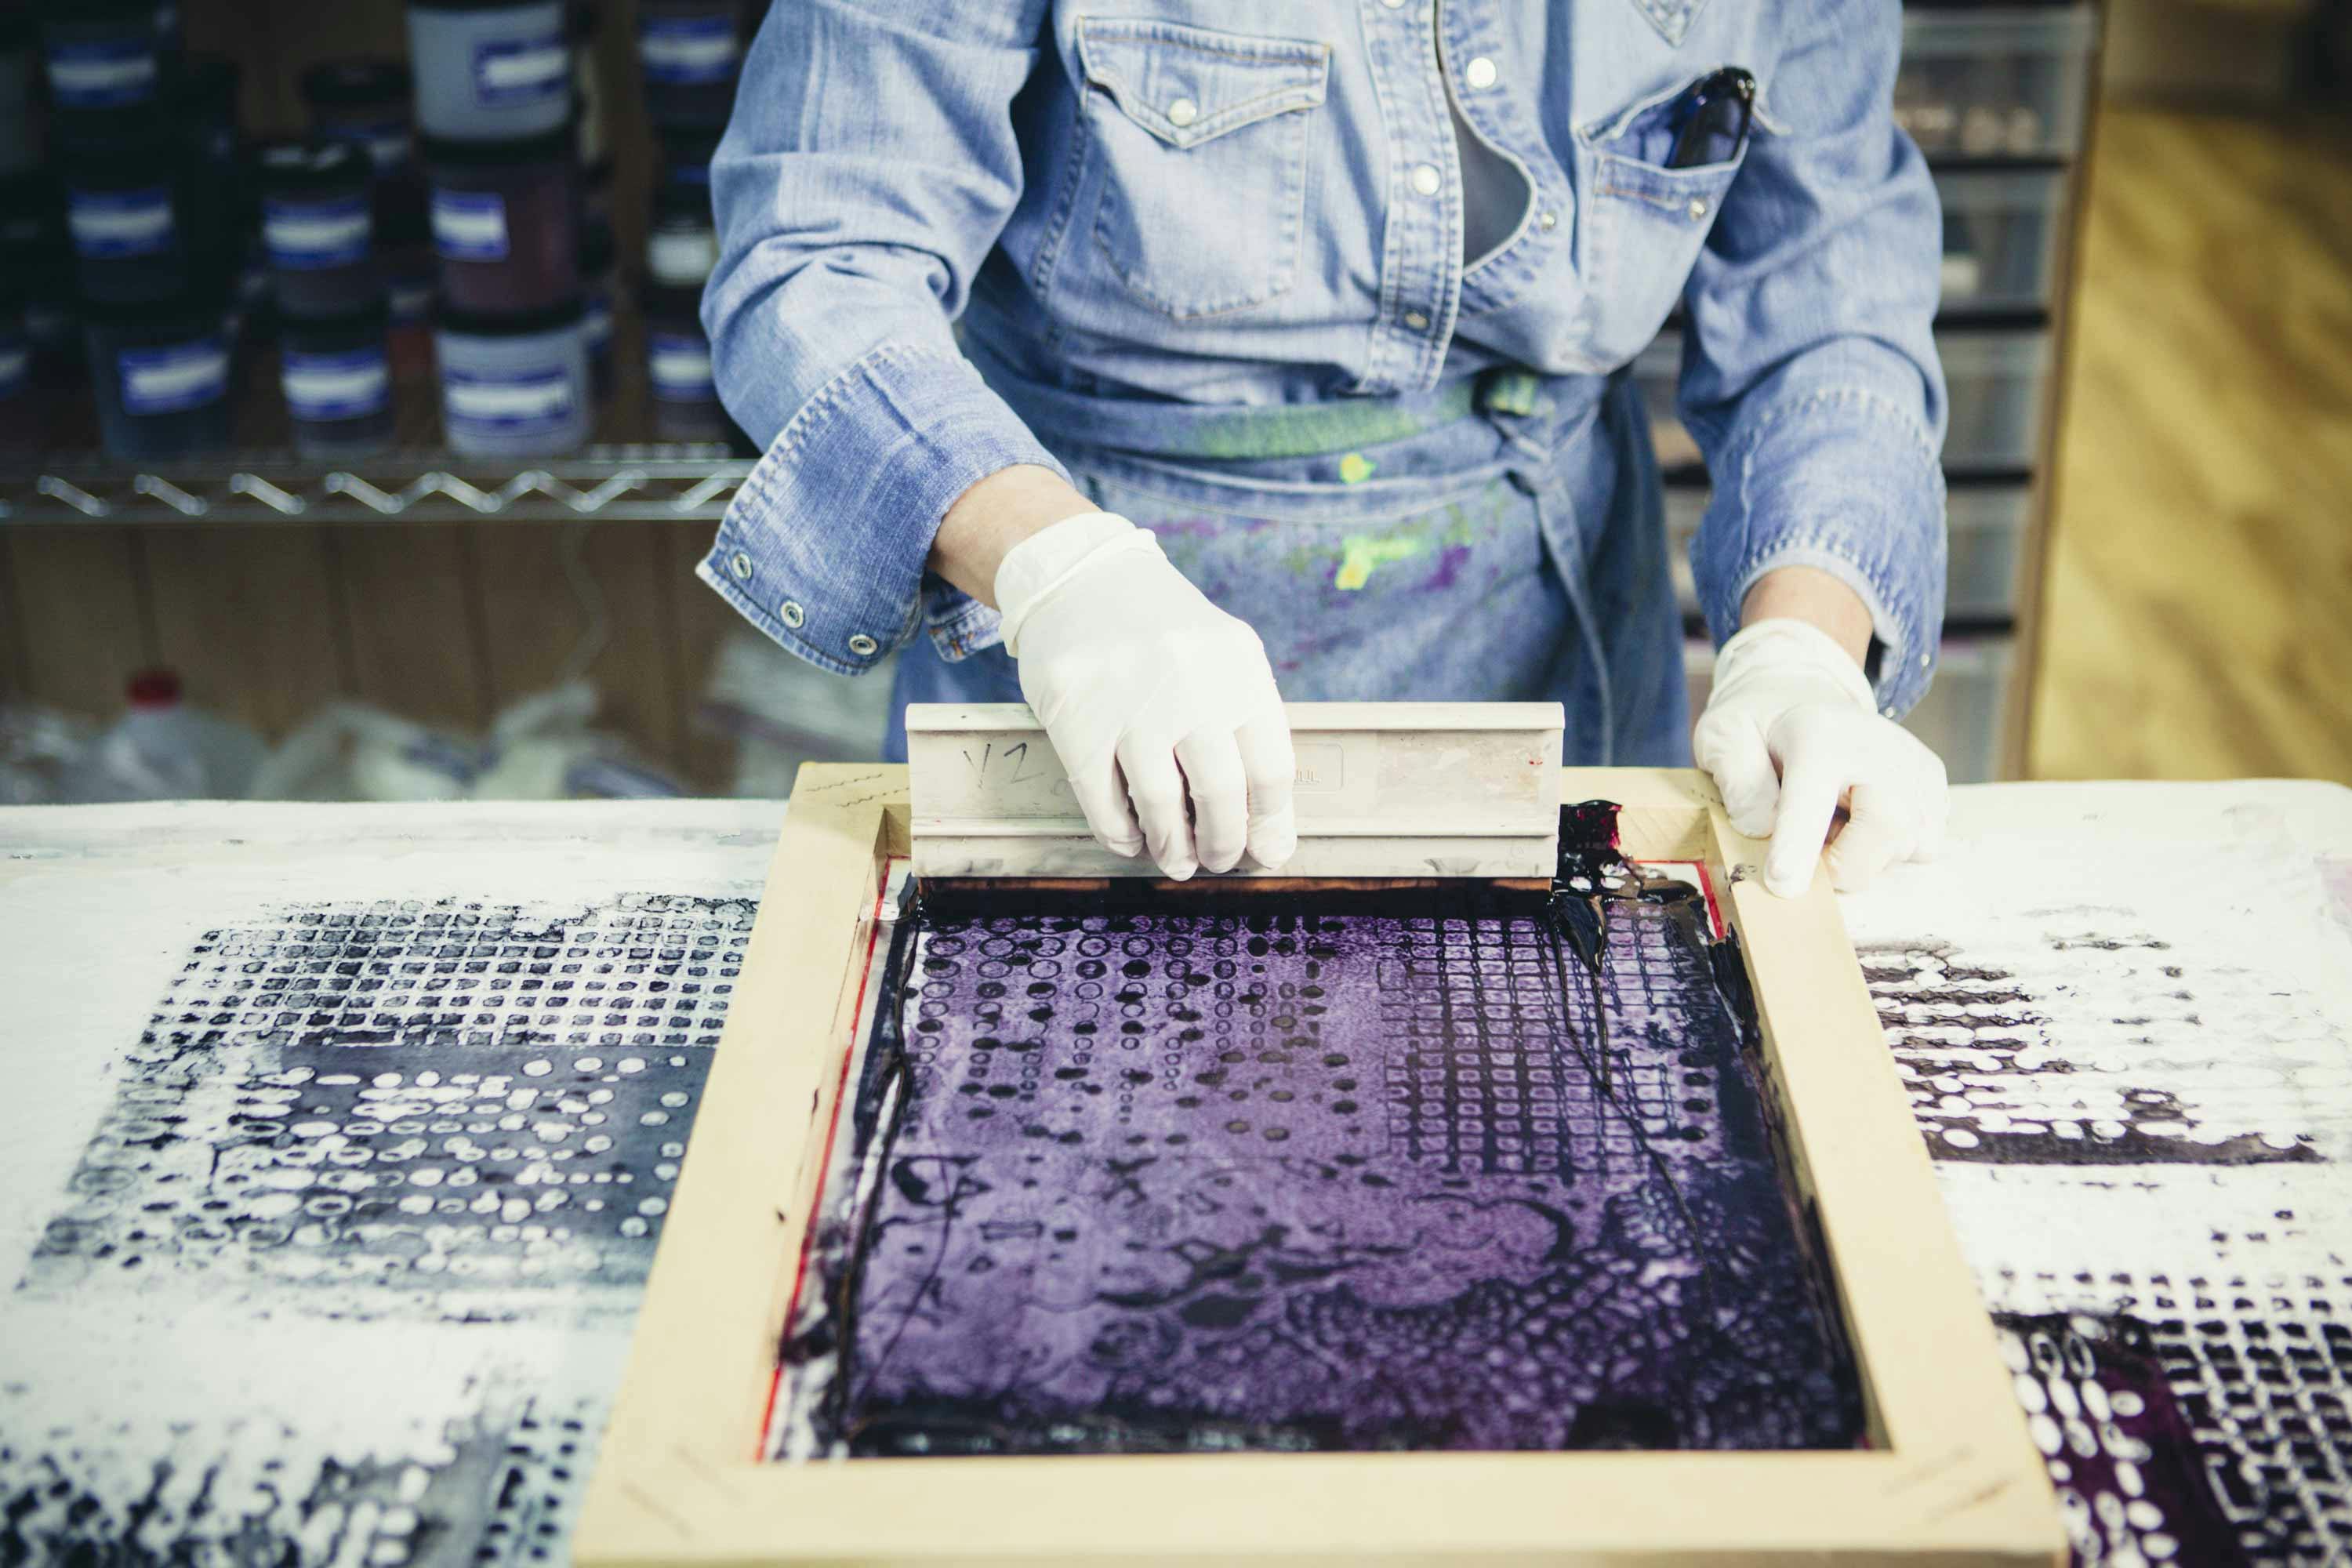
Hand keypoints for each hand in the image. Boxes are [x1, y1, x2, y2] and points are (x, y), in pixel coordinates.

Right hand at [995, 513, 1296, 879]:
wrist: (1080, 577)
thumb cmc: (1164, 634)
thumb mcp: (1223, 659)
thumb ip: (1250, 736)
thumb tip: (1272, 840)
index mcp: (1239, 666)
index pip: (1271, 769)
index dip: (1270, 823)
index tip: (1263, 850)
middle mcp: (1189, 681)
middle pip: (1221, 795)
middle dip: (1223, 846)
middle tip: (1218, 862)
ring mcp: (1128, 699)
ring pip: (1161, 806)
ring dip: (1172, 849)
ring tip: (1177, 861)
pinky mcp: (1075, 717)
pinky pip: (1103, 800)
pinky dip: (1122, 833)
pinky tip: (1133, 838)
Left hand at [1692, 618, 1947, 897]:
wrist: (1804, 697)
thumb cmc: (1761, 726)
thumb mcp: (1724, 736)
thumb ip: (1736, 778)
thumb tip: (1761, 826)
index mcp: (1818, 736)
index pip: (1812, 801)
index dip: (1798, 846)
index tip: (1783, 884)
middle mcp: (1878, 748)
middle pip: (1886, 830)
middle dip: (1845, 865)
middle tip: (1806, 857)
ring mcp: (1914, 765)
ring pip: (1907, 846)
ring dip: (1863, 856)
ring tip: (1833, 823)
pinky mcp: (1933, 784)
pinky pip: (1921, 845)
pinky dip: (1888, 849)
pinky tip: (1860, 821)